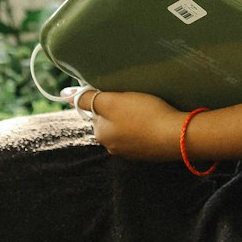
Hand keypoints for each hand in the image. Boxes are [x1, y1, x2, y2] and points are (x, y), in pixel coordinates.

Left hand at [63, 85, 182, 160]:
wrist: (177, 135)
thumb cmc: (143, 114)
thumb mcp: (112, 101)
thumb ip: (88, 98)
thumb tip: (64, 96)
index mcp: (100, 134)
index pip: (94, 110)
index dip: (105, 96)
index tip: (119, 89)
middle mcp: (111, 147)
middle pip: (109, 120)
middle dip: (118, 108)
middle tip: (134, 95)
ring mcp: (130, 152)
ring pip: (125, 128)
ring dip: (131, 117)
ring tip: (147, 105)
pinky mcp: (147, 152)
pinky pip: (140, 135)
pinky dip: (144, 126)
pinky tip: (154, 118)